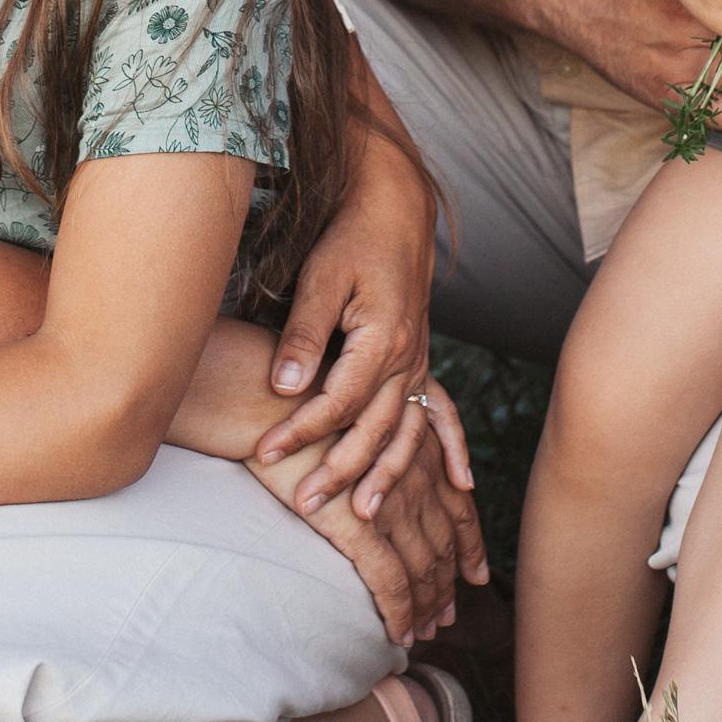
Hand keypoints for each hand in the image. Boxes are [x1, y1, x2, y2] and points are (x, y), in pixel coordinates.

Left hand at [252, 116, 434, 498]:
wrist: (395, 207)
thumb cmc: (352, 237)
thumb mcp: (320, 278)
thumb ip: (303, 335)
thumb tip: (282, 387)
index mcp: (382, 340)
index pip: (337, 404)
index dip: (300, 432)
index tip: (263, 453)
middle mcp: (408, 359)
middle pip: (373, 431)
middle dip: (338, 472)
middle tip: (303, 505)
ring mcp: (418, 363)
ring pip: (405, 433)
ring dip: (384, 476)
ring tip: (359, 515)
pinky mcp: (418, 361)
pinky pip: (436, 418)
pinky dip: (445, 452)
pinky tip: (458, 486)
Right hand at [263, 427, 468, 644]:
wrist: (269, 404)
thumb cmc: (304, 409)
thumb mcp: (359, 416)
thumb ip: (381, 445)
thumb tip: (377, 478)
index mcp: (417, 451)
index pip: (459, 508)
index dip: (471, 546)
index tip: (476, 575)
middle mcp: (415, 478)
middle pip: (444, 545)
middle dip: (448, 585)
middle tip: (447, 616)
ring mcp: (390, 504)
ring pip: (422, 569)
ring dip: (426, 606)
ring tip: (424, 632)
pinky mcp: (359, 527)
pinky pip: (390, 581)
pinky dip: (399, 612)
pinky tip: (399, 634)